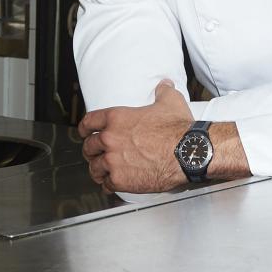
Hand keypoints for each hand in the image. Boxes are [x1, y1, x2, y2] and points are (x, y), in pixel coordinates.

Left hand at [77, 80, 192, 193]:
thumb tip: (164, 86)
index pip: (89, 122)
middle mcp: (110, 139)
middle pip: (89, 146)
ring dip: (97, 169)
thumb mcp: (170, 102)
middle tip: (94, 154)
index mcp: (116, 118)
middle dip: (90, 151)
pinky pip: (106, 184)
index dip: (84, 128)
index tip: (84, 132)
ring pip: (94, 167)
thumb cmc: (177, 129)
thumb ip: (163, 92)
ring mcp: (113, 160)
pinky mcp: (120, 180)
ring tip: (101, 172)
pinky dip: (108, 185)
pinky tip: (112, 185)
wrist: (186, 153)